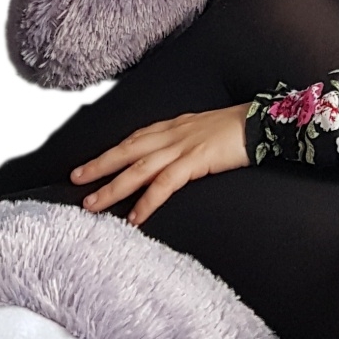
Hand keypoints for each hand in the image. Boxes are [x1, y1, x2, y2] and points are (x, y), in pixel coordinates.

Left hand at [71, 105, 250, 225]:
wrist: (263, 121)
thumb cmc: (239, 127)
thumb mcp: (206, 129)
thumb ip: (188, 139)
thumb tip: (175, 154)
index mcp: (175, 126)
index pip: (135, 138)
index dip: (111, 151)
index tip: (91, 163)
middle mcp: (173, 134)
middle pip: (127, 150)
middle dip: (99, 165)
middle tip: (75, 179)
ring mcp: (183, 146)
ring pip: (138, 168)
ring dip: (113, 187)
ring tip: (93, 203)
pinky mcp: (196, 160)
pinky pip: (165, 183)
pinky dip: (147, 201)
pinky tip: (135, 216)